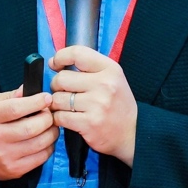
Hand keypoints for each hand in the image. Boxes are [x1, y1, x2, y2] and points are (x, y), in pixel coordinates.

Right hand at [0, 86, 57, 183]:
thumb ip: (10, 96)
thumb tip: (29, 89)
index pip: (17, 108)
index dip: (36, 102)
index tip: (46, 98)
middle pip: (31, 127)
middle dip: (47, 118)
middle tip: (49, 113)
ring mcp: (5, 156)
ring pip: (40, 143)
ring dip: (51, 132)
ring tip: (50, 126)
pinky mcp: (14, 170)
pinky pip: (41, 158)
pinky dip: (48, 147)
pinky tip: (45, 140)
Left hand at [49, 45, 137, 166]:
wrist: (133, 133)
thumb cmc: (118, 104)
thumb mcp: (112, 78)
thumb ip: (89, 68)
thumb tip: (54, 62)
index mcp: (110, 69)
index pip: (77, 53)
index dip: (60, 57)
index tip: (55, 64)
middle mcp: (104, 85)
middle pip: (61, 78)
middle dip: (57, 86)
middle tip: (64, 92)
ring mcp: (97, 105)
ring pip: (57, 99)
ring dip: (57, 104)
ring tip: (66, 107)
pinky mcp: (89, 124)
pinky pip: (60, 117)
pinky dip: (58, 118)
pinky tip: (67, 118)